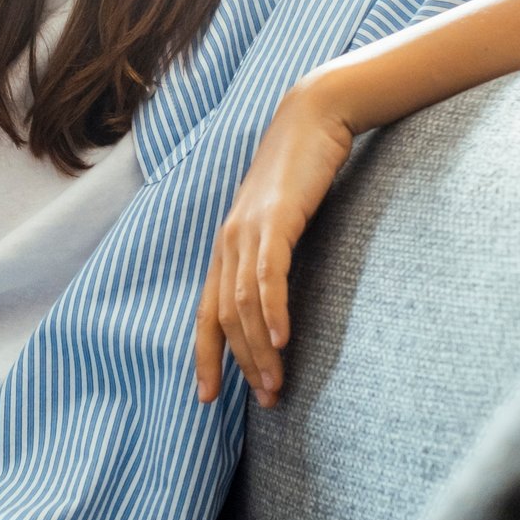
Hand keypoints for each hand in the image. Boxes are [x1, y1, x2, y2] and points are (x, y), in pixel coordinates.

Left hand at [193, 73, 358, 407]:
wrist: (313, 119)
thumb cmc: (302, 173)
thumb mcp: (281, 222)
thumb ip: (274, 257)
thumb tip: (278, 299)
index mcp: (227, 247)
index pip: (206, 314)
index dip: (206, 357)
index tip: (208, 398)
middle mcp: (228, 242)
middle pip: (224, 317)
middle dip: (242, 364)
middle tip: (267, 401)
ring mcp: (247, 230)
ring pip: (244, 303)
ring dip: (260, 348)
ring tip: (277, 384)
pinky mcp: (275, 219)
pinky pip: (268, 273)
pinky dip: (271, 308)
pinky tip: (282, 338)